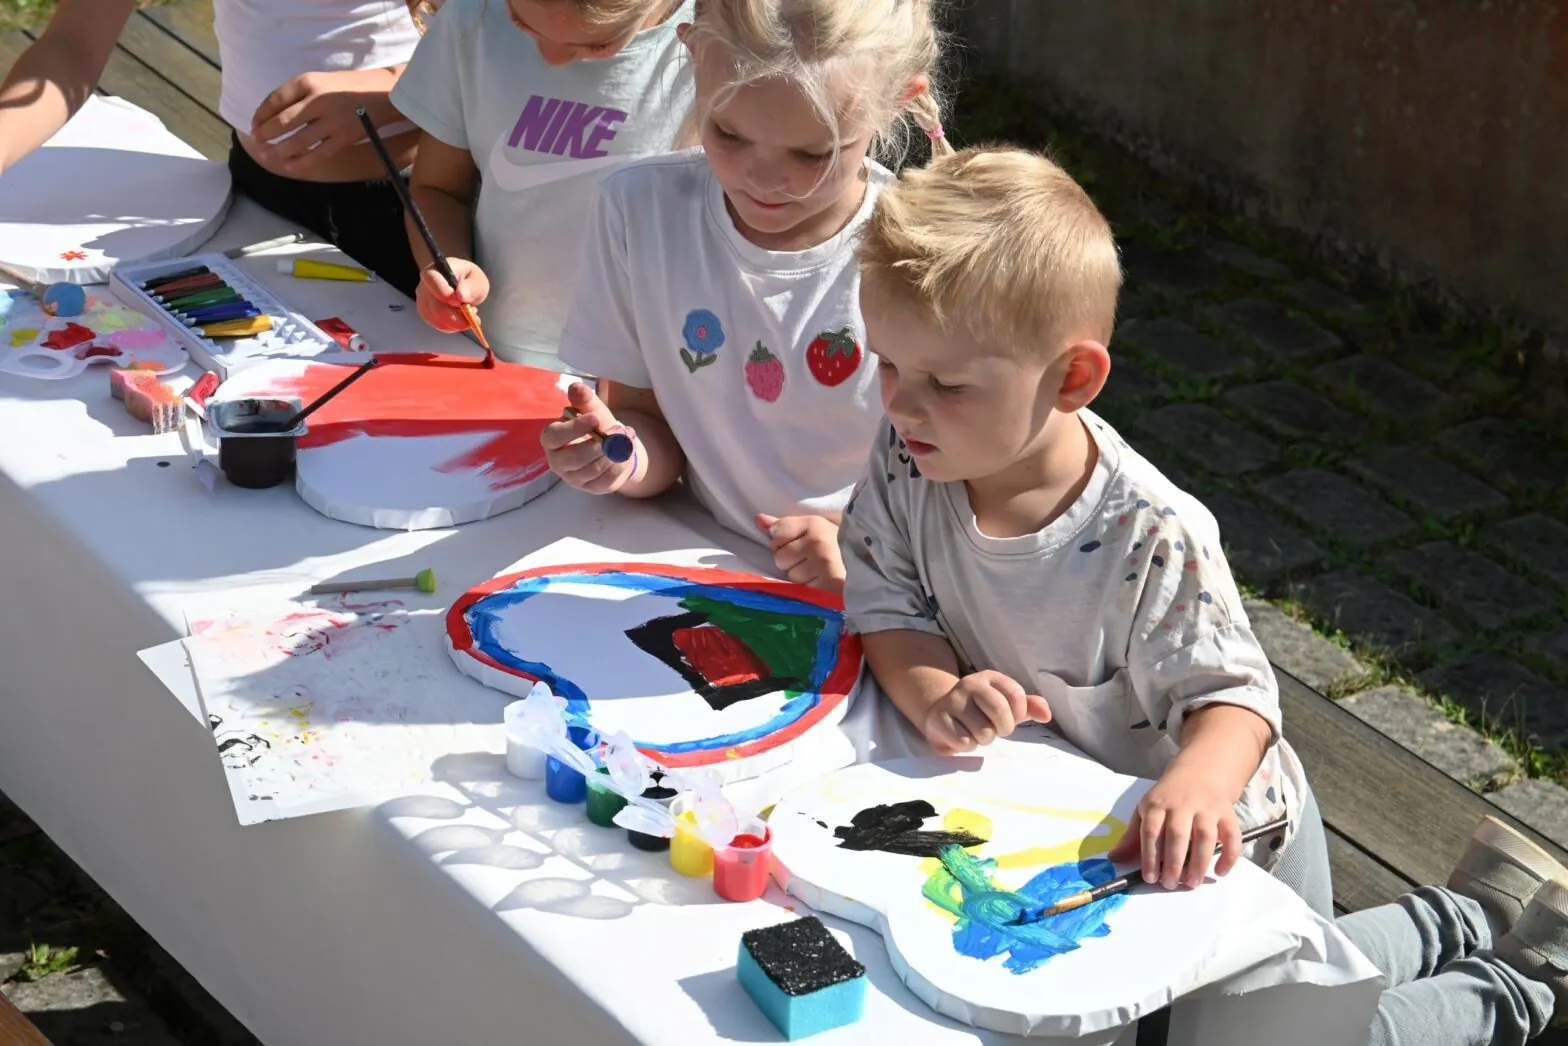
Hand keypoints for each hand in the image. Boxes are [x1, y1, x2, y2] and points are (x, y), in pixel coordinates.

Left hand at [250, 69, 397, 173]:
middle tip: (257, 142)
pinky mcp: (343, 138)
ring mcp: (331, 121)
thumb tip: (272, 115)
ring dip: (279, 150)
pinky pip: (318, 154)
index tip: (254, 124)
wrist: (382, 94)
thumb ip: (298, 94)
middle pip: (283, 121)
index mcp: (308, 81)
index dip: (260, 114)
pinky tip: (289, 167)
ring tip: (267, 156)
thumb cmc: (346, 86)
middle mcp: (318, 100)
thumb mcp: (319, 79)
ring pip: (298, 140)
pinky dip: (302, 162)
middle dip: (266, 134)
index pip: (275, 100)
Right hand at [415, 260, 489, 333]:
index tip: (461, 302)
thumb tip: (462, 295)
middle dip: (456, 316)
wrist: (463, 287)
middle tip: (473, 318)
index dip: (445, 293)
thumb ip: (472, 286)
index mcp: (435, 270)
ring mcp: (422, 301)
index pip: (431, 279)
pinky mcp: (426, 313)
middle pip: (434, 306)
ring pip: (436, 318)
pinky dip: (452, 326)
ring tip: (468, 314)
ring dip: (456, 322)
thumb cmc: (468, 280)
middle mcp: (424, 285)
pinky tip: (460, 319)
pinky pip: (438, 325)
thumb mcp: (477, 279)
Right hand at [541, 383, 637, 493]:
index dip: (574, 428)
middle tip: (619, 430)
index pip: (554, 437)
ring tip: (627, 436)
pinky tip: (628, 450)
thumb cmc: (594, 426)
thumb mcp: (590, 409)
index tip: (595, 418)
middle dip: (599, 444)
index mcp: (552, 440)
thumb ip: (584, 399)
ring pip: (593, 470)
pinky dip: (620, 464)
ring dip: (613, 453)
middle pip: (574, 458)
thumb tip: (576, 387)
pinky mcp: (593, 488)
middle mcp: (558, 462)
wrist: (611, 446)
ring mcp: (575, 479)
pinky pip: (607, 480)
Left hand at [756, 514, 844, 592]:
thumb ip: (784, 526)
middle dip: (792, 562)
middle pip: (779, 557)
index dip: (783, 542)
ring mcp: (823, 563)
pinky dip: (811, 590)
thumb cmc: (838, 546)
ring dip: (802, 578)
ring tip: (820, 573)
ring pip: (791, 576)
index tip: (800, 544)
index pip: (776, 533)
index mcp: (814, 523)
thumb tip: (758, 520)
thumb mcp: (814, 530)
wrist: (872, 566)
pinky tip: (825, 583)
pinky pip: (803, 590)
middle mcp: (817, 541)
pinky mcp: (828, 585)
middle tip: (813, 562)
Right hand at [921, 671, 1050, 754]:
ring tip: (976, 732)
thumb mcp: (1007, 706)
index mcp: (990, 677)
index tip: (1010, 718)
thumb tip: (1046, 715)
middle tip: (995, 730)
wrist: (941, 714)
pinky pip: (964, 741)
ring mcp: (952, 700)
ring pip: (983, 730)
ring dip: (984, 739)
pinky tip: (961, 736)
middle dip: (1003, 728)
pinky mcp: (938, 718)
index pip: (1016, 695)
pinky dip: (967, 746)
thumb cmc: (981, 712)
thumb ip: (1029, 707)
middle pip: (999, 709)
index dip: (1018, 714)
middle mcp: (969, 684)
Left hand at [1108, 763, 1242, 890]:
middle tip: (1170, 884)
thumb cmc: (1169, 797)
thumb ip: (1133, 836)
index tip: (1150, 878)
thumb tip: (1115, 859)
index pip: (1151, 830)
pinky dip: (1229, 856)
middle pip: (1178, 834)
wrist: (1201, 771)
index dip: (1150, 856)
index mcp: (1158, 803)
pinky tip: (1219, 872)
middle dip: (1174, 862)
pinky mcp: (1228, 813)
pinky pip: (1232, 835)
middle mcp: (1183, 804)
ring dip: (1200, 862)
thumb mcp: (1146, 809)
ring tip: (1192, 883)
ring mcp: (1207, 808)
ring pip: (1206, 836)